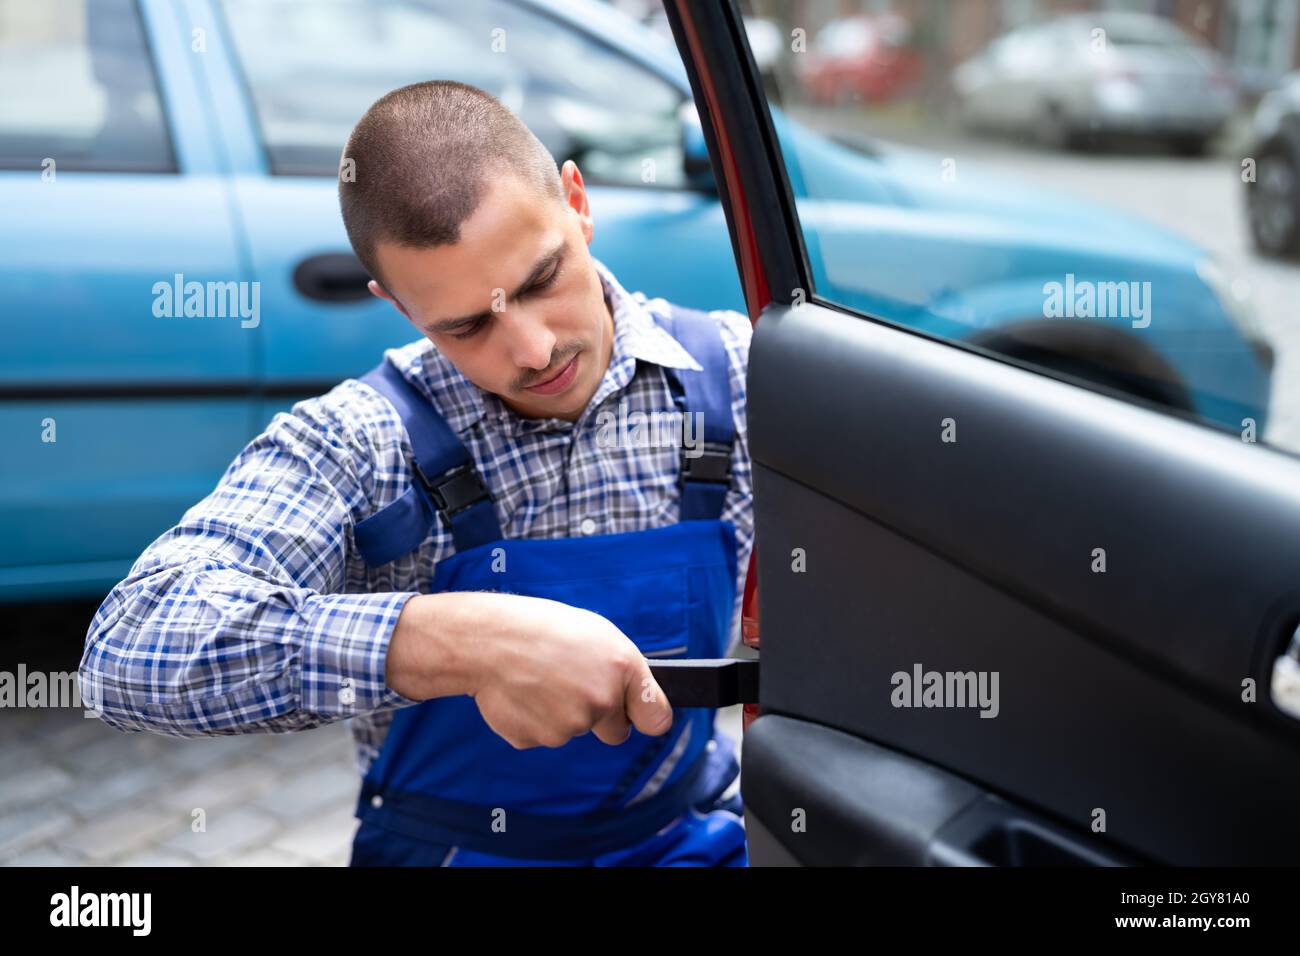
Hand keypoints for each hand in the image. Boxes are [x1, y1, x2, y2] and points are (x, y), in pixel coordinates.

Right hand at [386, 591, 672, 748]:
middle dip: (601, 717)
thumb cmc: (542, 628)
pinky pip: (542, 735)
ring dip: (561, 712)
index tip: (641, 717)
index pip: (656, 717)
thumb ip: (622, 670)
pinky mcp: (537, 739)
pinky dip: (533, 719)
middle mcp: (601, 701)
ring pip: (574, 730)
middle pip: (616, 732)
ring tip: (540, 678)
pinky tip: (522, 691)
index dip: (646, 717)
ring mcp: (569, 725)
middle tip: (572, 685)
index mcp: (621, 668)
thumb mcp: (595, 633)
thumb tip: (636, 699)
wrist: (487, 640)